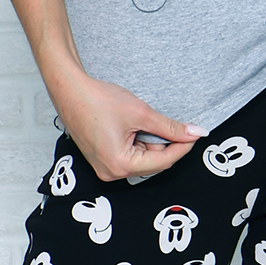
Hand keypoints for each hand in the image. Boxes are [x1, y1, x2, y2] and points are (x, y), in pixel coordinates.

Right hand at [52, 68, 203, 183]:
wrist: (70, 91)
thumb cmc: (98, 100)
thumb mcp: (141, 113)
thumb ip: (170, 127)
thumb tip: (195, 133)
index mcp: (121, 166)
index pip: (163, 162)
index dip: (182, 147)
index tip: (195, 134)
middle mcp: (112, 173)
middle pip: (153, 163)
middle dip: (163, 143)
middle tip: (165, 121)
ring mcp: (105, 168)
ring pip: (142, 159)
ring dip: (149, 141)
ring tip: (139, 119)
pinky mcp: (102, 160)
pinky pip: (129, 156)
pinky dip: (137, 142)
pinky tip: (132, 125)